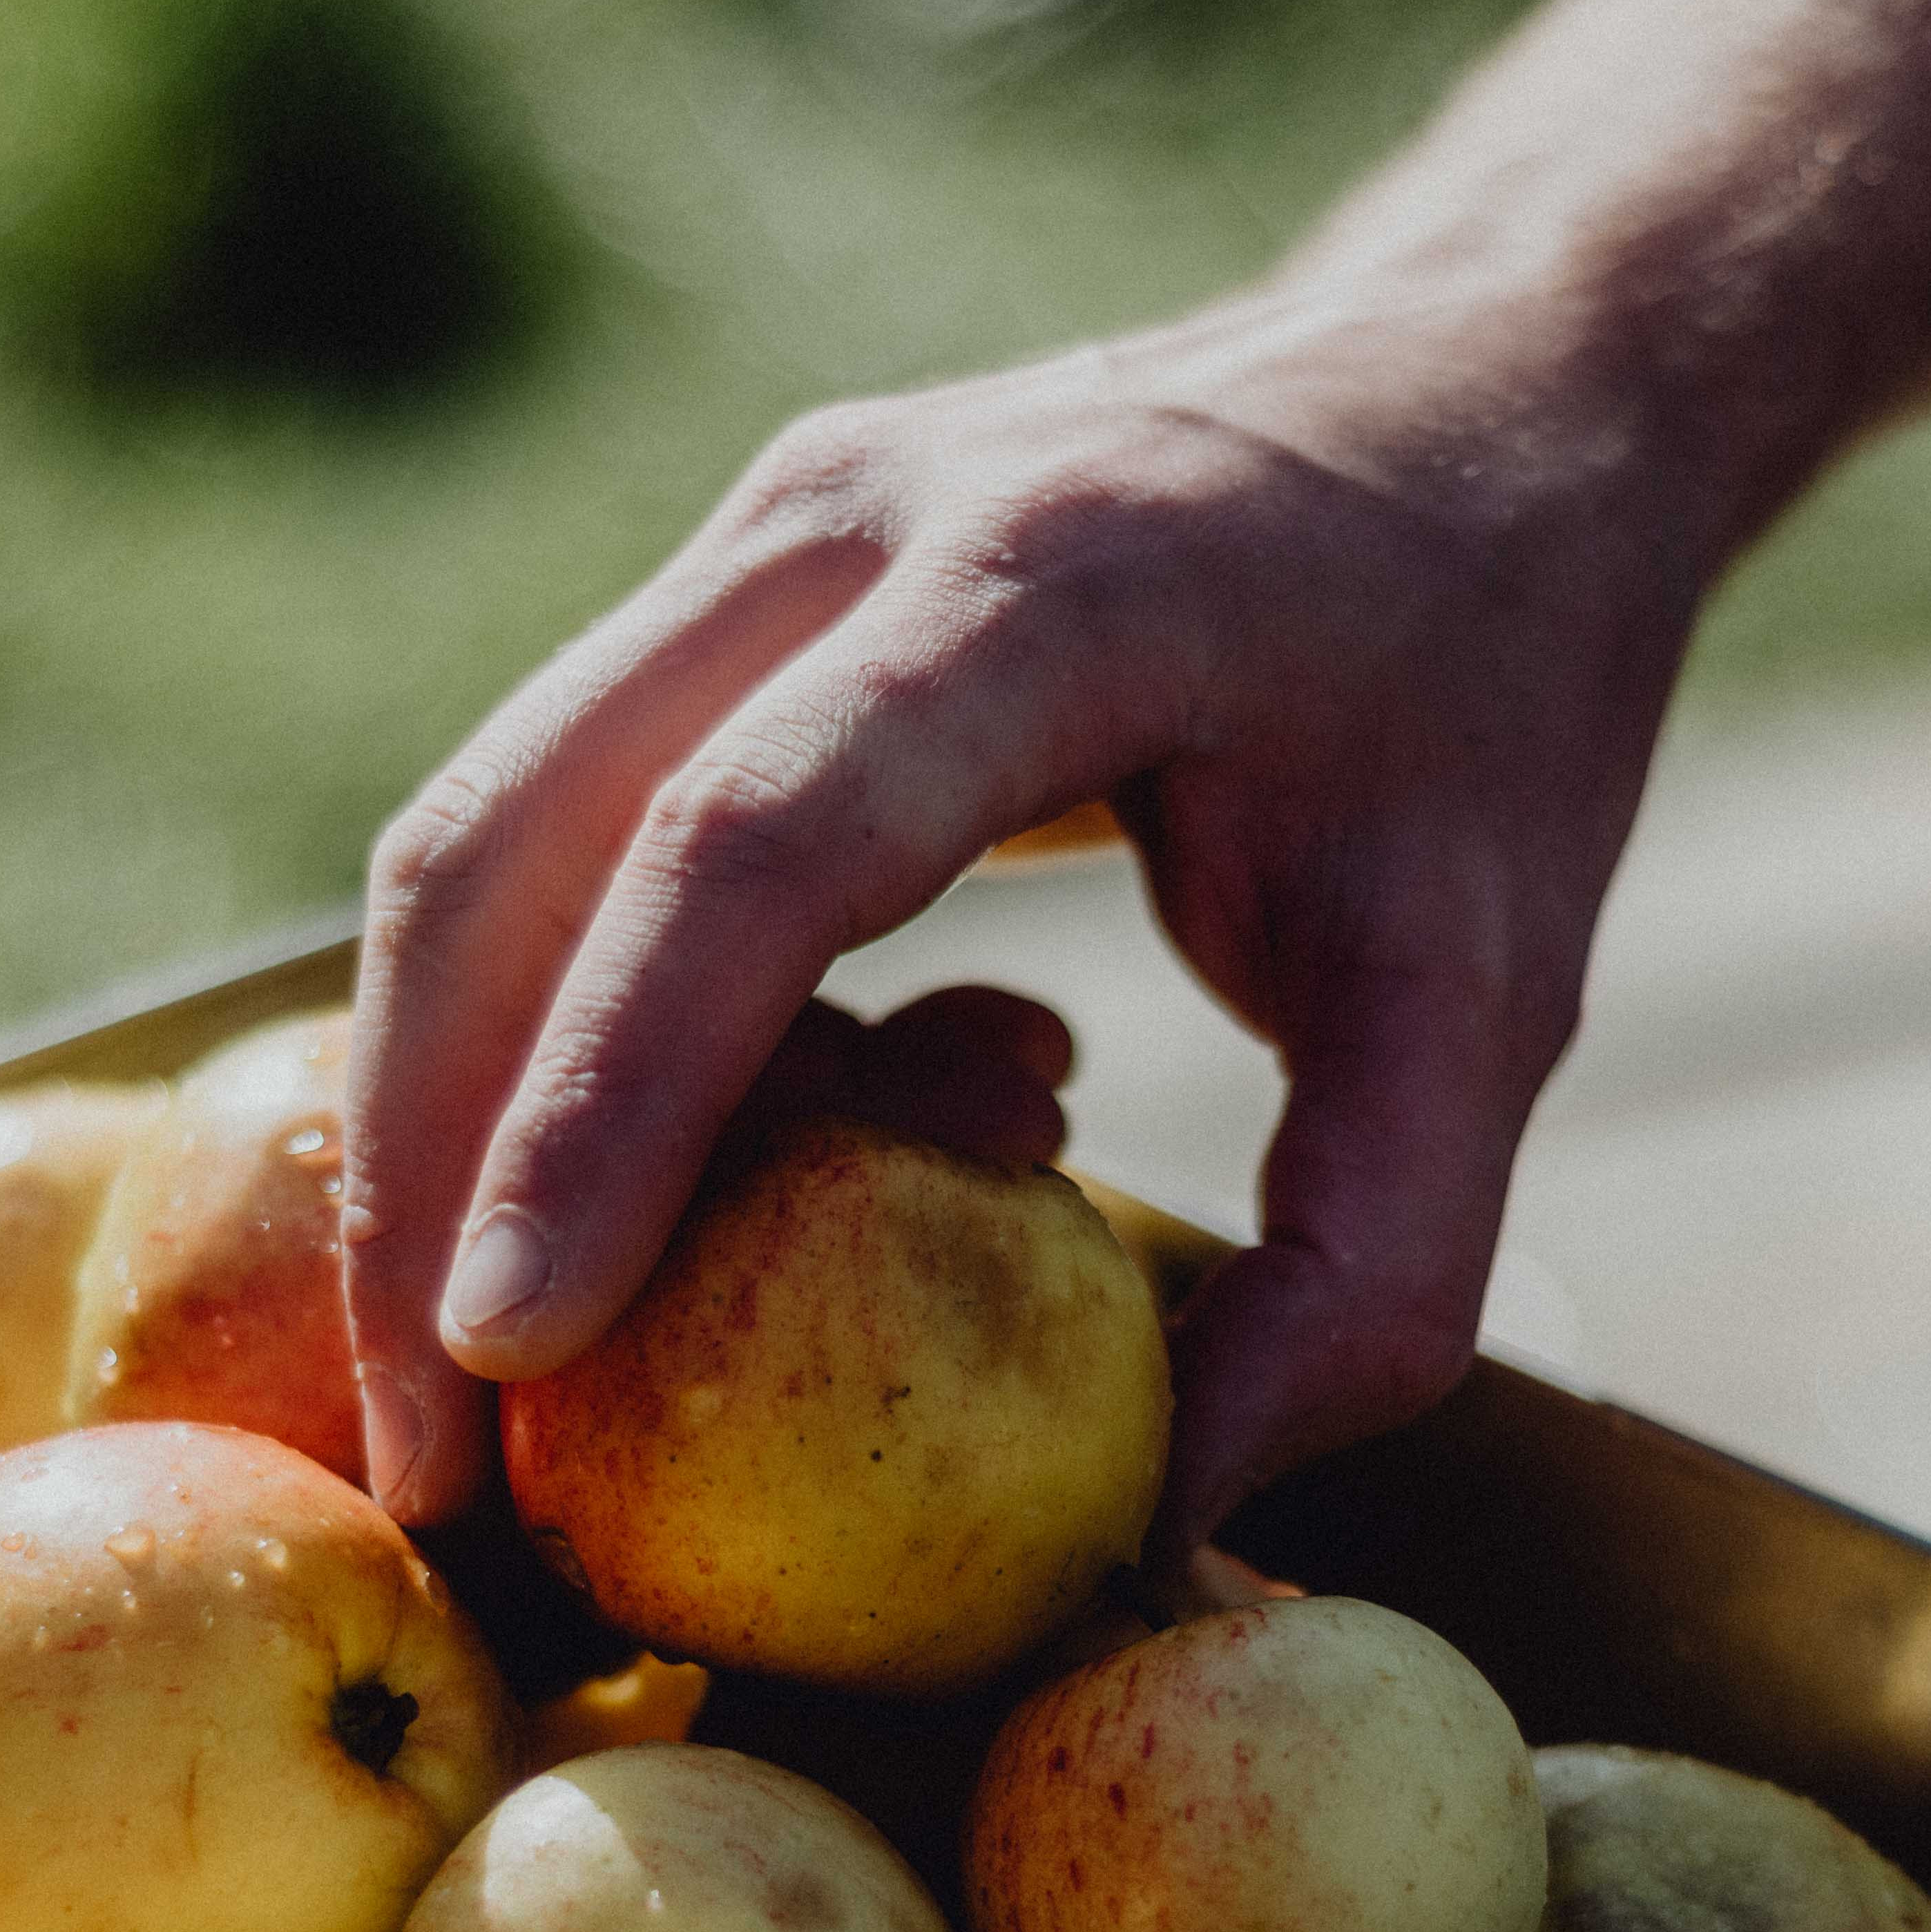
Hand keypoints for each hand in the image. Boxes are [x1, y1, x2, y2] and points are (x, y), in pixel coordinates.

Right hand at [339, 268, 1724, 1549]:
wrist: (1483, 387)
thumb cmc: (1501, 695)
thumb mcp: (1494, 997)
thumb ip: (1365, 1280)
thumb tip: (1160, 1544)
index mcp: (1052, 581)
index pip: (749, 847)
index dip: (610, 1102)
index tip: (512, 1351)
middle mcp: (844, 521)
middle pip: (516, 841)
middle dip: (432, 1165)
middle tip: (429, 1462)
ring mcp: (754, 536)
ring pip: (483, 838)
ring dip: (446, 1120)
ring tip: (479, 1399)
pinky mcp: (722, 595)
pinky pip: (557, 832)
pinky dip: (557, 1044)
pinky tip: (679, 1212)